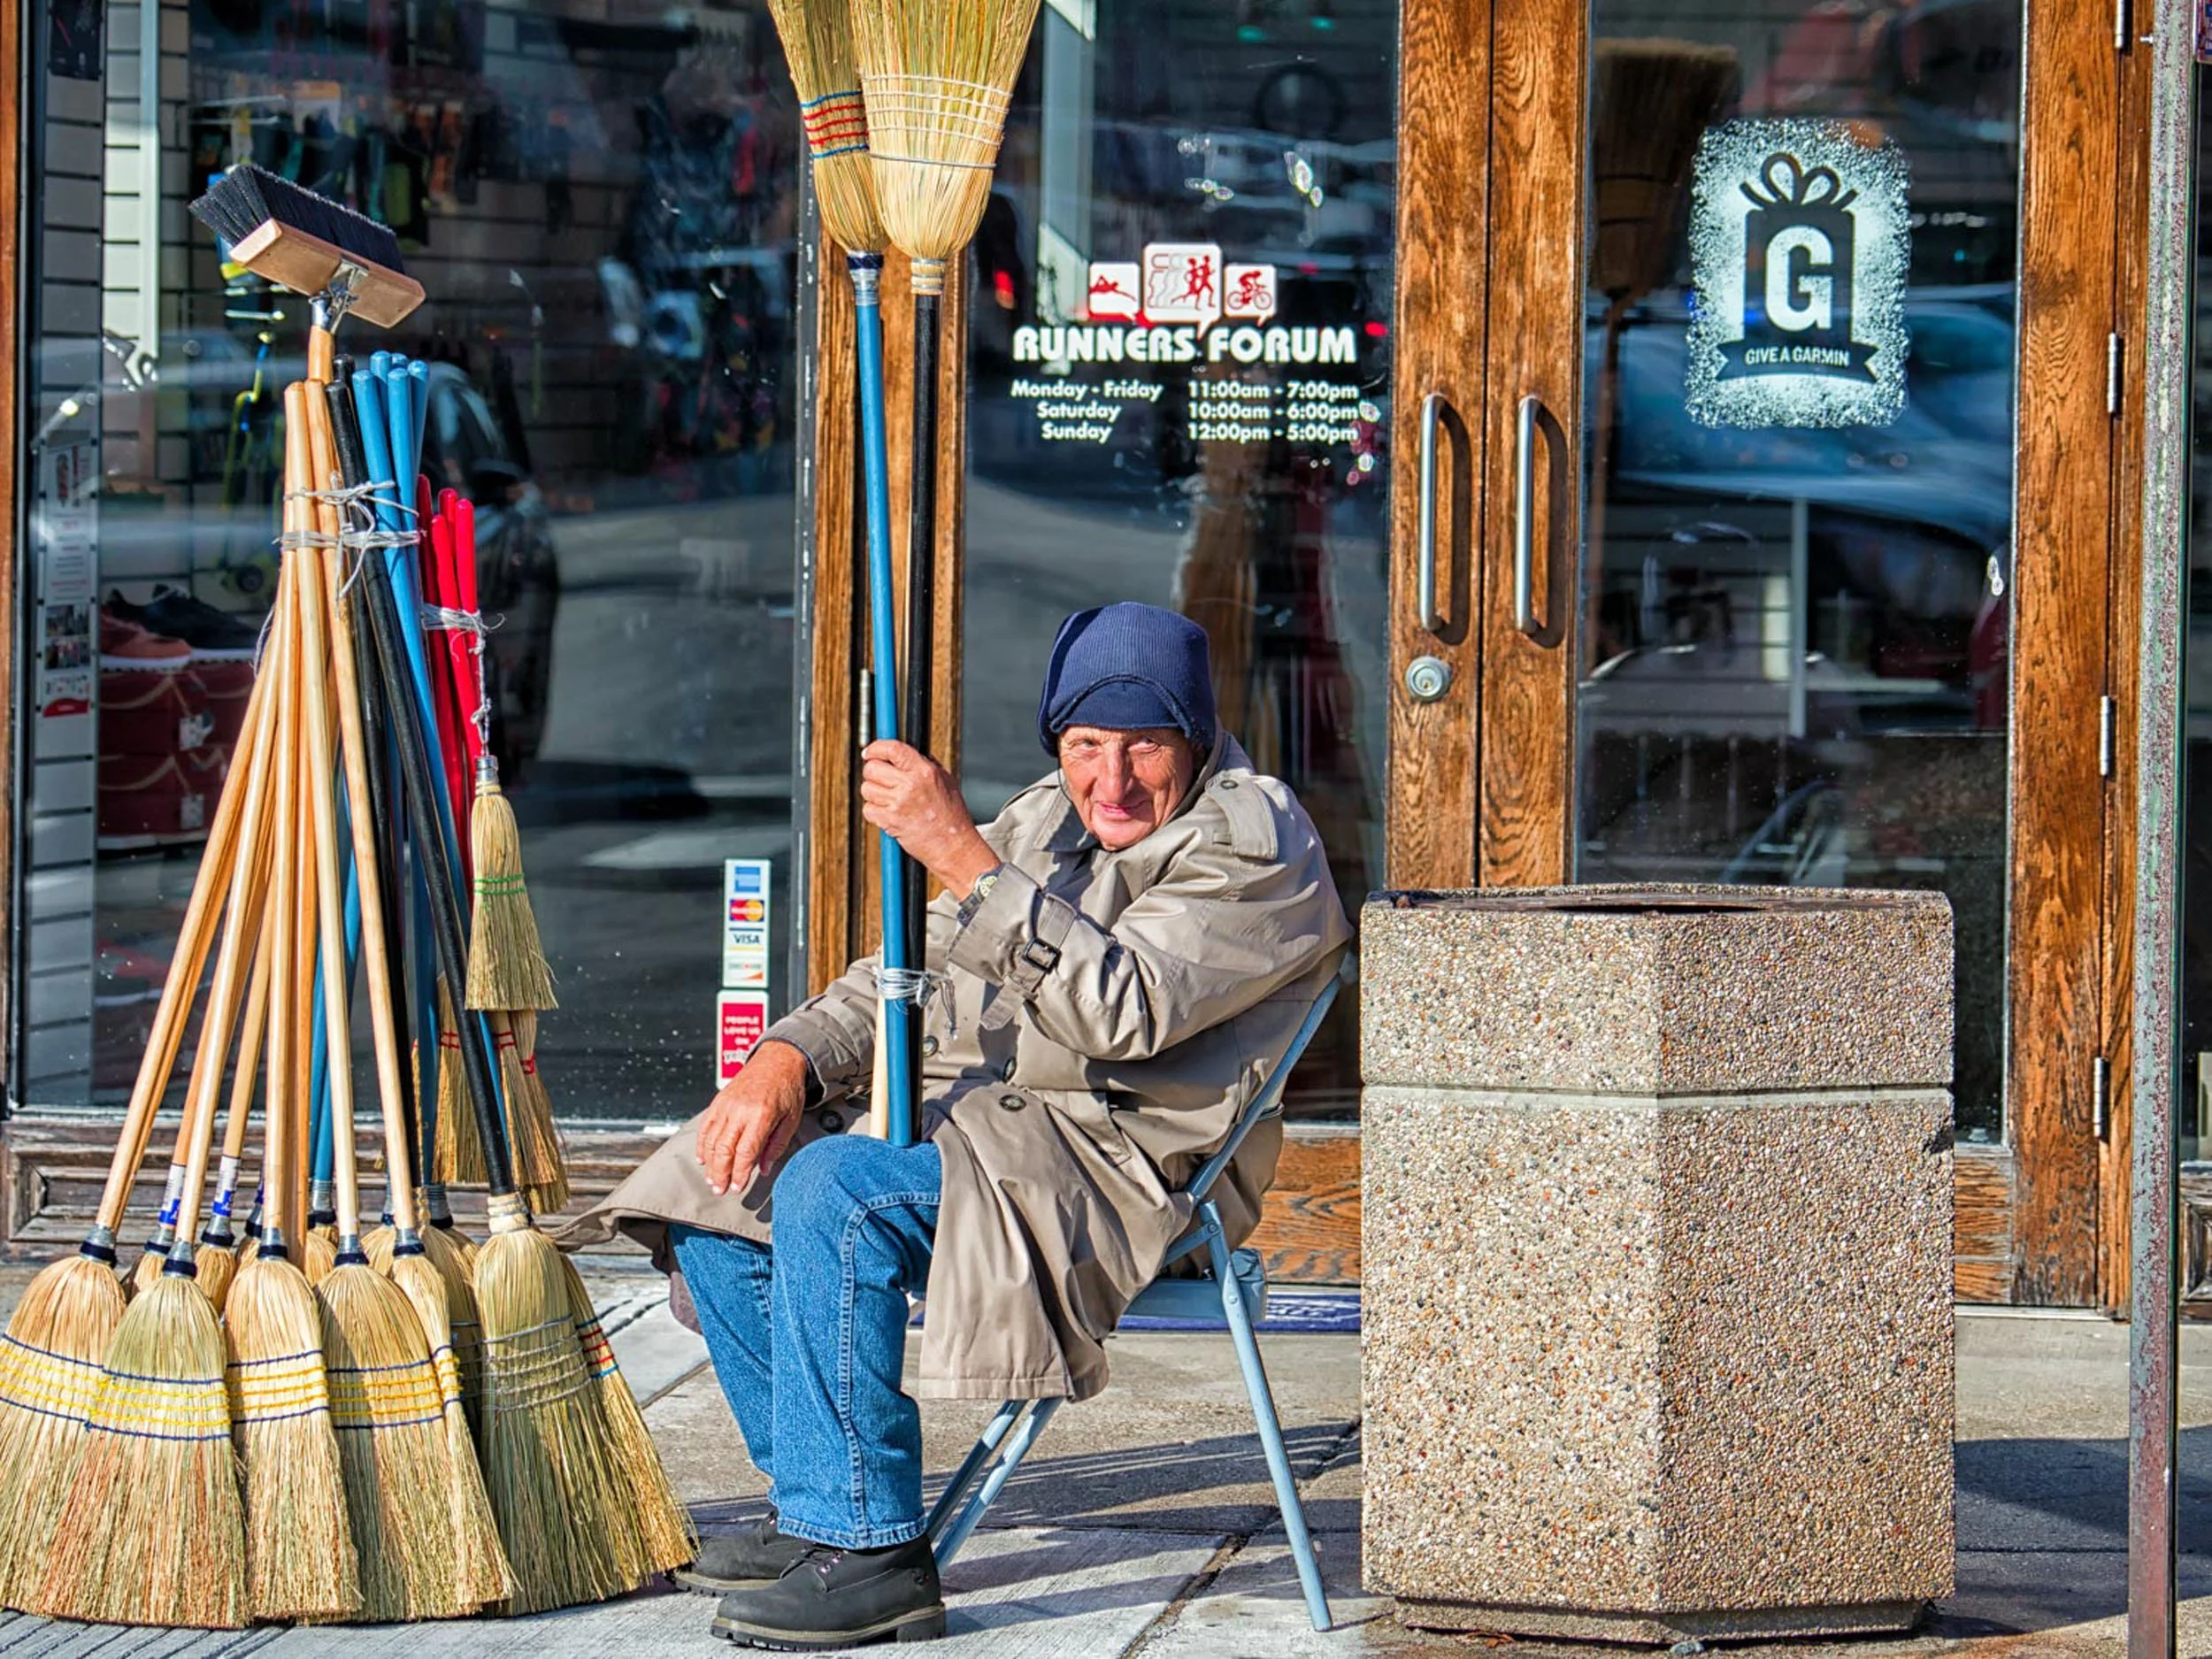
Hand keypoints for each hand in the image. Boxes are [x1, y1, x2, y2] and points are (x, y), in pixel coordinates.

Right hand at [696, 1039, 808, 1194]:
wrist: (777, 1060)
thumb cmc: (787, 1090)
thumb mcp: (791, 1120)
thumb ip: (776, 1146)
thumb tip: (763, 1170)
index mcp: (762, 1115)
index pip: (745, 1151)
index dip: (739, 1173)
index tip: (737, 1188)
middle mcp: (740, 1110)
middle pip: (724, 1149)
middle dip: (720, 1173)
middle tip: (720, 1190)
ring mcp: (727, 1104)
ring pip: (712, 1140)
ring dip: (710, 1163)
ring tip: (712, 1180)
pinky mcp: (719, 1101)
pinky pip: (706, 1126)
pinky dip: (702, 1144)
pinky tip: (703, 1158)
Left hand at [859, 740, 999, 897]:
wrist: (953, 846)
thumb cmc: (952, 816)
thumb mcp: (946, 781)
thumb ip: (926, 764)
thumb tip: (906, 753)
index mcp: (924, 771)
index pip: (892, 748)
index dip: (876, 747)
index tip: (869, 752)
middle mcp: (910, 784)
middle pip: (872, 768)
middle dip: (873, 773)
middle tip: (881, 780)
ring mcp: (898, 803)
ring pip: (867, 788)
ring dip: (873, 794)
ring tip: (890, 800)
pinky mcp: (890, 820)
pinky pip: (868, 809)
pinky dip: (874, 811)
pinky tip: (889, 814)